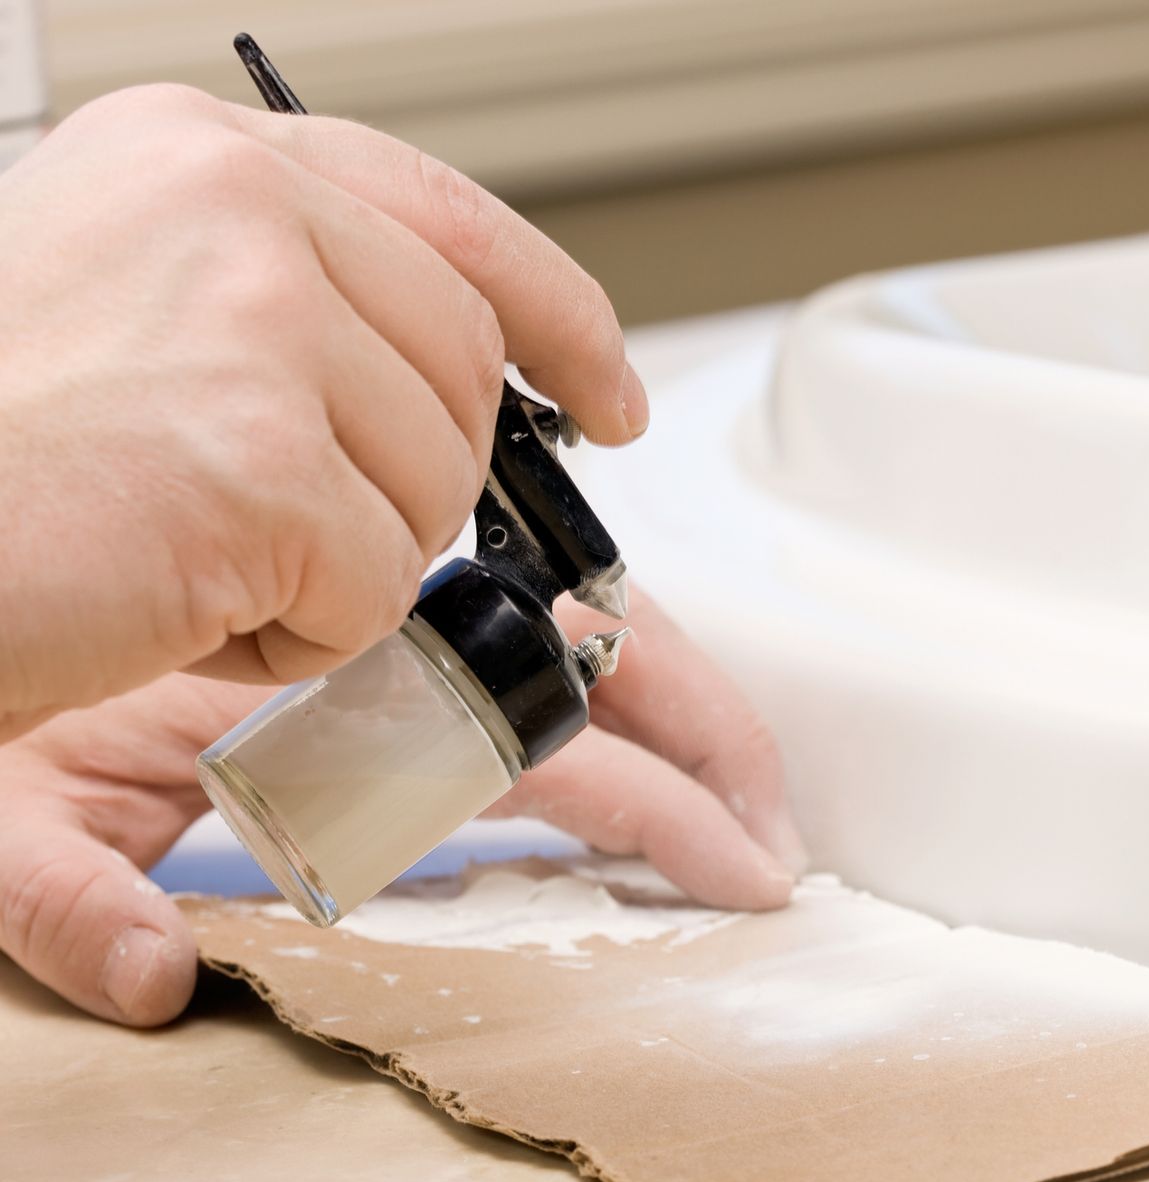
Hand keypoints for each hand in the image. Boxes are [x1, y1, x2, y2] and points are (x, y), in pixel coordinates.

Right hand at [0, 84, 648, 737]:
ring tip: (173, 551)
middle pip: (461, 381)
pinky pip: (367, 591)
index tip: (608, 395)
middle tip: (265, 521)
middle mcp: (236, 212)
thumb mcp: (123, 300)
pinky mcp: (256, 468)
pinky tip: (165, 604)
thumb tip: (458, 366)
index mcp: (204, 158)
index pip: (456, 223)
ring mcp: (251, 331)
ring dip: (328, 568)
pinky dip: (285, 640)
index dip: (560, 319)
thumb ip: (286, 301)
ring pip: (425, 496)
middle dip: (401, 483)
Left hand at [0, 593, 807, 1025]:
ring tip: (741, 808)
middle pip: (585, 673)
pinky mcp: (361, 680)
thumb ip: (61, 891)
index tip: (735, 849)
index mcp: (315, 666)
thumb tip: (158, 976)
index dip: (660, 785)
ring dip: (671, 730)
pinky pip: (510, 698)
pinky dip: (597, 731)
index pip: (539, 725)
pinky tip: (643, 786)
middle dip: (705, 743)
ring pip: (567, 673)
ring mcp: (375, 657)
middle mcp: (368, 648)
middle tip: (770, 833)